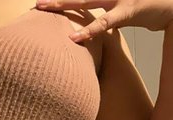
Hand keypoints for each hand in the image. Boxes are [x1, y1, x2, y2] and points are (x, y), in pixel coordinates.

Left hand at [35, 0, 172, 41]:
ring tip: (45, 7)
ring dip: (64, 3)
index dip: (65, 1)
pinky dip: (89, 30)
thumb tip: (89, 27)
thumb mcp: (123, 10)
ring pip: (86, 0)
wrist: (171, 8)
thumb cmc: (146, 8)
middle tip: (37, 3)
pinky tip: (74, 38)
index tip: (45, 3)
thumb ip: (106, 14)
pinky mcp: (128, 11)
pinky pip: (105, 22)